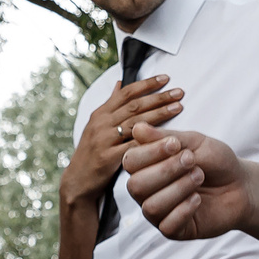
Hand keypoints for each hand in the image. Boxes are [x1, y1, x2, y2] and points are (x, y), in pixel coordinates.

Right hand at [62, 75, 183, 206]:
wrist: (78, 180)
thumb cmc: (92, 152)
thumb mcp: (97, 125)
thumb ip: (111, 105)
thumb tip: (120, 83)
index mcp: (101, 114)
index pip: (126, 93)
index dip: (147, 84)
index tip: (166, 78)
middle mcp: (102, 124)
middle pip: (134, 105)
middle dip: (159, 97)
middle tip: (179, 92)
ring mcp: (104, 140)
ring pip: (136, 123)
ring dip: (159, 114)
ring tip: (178, 107)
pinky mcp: (108, 158)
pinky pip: (133, 147)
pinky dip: (150, 141)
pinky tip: (166, 137)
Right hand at [121, 123, 250, 240]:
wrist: (242, 186)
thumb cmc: (216, 163)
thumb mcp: (195, 142)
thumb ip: (166, 137)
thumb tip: (137, 128)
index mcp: (147, 167)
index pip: (130, 162)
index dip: (150, 153)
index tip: (175, 144)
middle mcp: (147, 191)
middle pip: (136, 186)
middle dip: (165, 171)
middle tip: (191, 161)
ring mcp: (159, 212)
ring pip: (151, 206)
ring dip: (178, 188)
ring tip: (199, 177)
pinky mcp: (174, 230)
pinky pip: (167, 225)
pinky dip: (184, 209)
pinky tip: (198, 199)